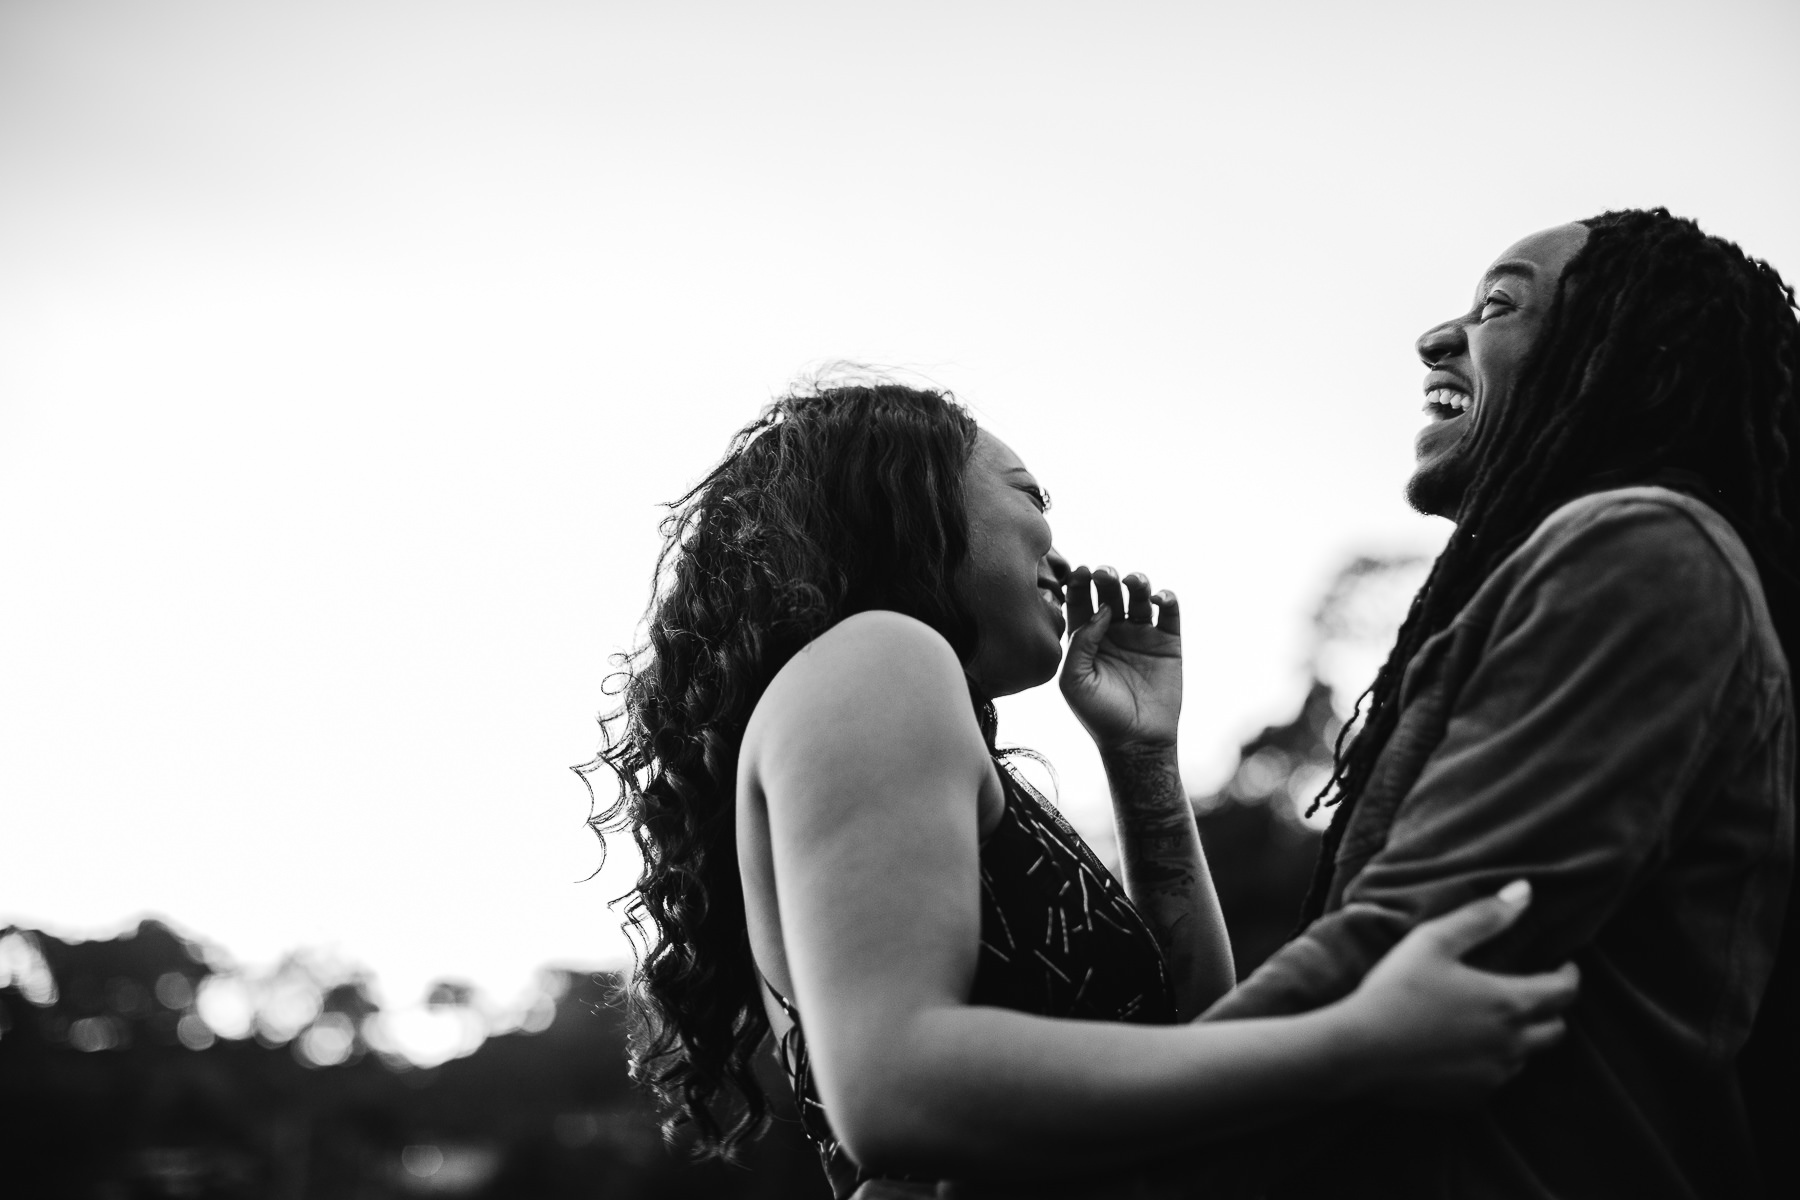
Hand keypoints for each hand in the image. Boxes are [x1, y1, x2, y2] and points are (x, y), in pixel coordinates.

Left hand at [1059, 566, 1180, 751]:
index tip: (1081, 572)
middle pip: (1110, 592)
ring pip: (1139, 596)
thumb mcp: (1074, 680)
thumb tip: (1102, 611)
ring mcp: (1141, 634)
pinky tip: (1159, 598)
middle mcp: (1113, 630)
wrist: (1136, 741)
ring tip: (1133, 581)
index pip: (1081, 601)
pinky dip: (1166, 597)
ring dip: (1137, 582)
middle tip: (1104, 573)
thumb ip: (1080, 643)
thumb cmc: (1098, 713)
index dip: (1080, 583)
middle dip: (1106, 578)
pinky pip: (1169, 612)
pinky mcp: (1168, 642)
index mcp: (1086, 637)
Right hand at [1337, 881, 1579, 1105]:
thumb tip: (1525, 891)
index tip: (1566, 966)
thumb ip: (1483, 916)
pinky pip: (1498, 1077)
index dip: (1571, 975)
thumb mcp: (1434, 941)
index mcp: (1508, 1002)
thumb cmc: (1396, 990)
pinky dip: (1494, 1060)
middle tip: (1535, 991)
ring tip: (1497, 1018)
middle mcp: (1512, 1044)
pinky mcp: (1473, 1097)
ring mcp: (1494, 1074)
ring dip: (1523, 1036)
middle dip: (1552, 1009)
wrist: (1359, 1052)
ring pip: (1527, 1056)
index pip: (1564, 991)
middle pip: (1556, 1029)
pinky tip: (1467, 1046)